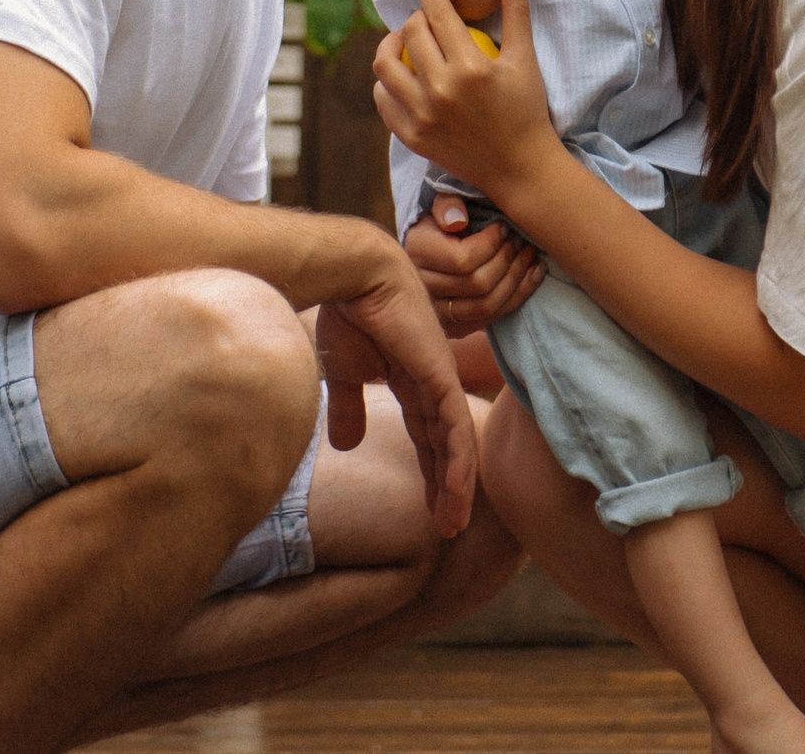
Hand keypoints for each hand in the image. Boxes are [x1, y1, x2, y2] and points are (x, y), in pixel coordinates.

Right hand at [313, 244, 478, 538]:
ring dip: (456, 487)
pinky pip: (455, 430)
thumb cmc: (348, 314)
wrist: (355, 276)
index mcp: (412, 383)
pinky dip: (459, 464)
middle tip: (448, 527)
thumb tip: (346, 446)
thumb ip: (350, 408)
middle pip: (445, 447)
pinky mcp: (442, 377)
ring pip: (455, 446)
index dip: (431, 473)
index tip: (432, 509)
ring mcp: (441, 381)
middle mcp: (433, 385)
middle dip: (447, 488)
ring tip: (452, 524)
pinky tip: (457, 494)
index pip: (427, 437)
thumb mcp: (345, 374)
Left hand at [374, 0, 566, 200]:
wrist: (520, 167)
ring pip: (385, 67)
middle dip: (414, 17)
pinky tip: (399, 77)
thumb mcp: (525, 60)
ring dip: (390, 47)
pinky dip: (386, 84)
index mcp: (471, 67)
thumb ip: (516, 9)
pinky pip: (384, 101)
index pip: (439, 14)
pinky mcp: (412, 137)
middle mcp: (442, 90)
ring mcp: (423, 116)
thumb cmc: (527, 110)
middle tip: (423, 17)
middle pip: (410, 35)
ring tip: (402, 43)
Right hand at [405, 195, 544, 332]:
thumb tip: (457, 222)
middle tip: (521, 240)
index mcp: (416, 253)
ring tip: (531, 256)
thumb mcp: (438, 203)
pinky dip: (517, 298)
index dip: (491, 244)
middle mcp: (422, 288)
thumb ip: (447, 203)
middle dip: (508, 260)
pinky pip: (490, 320)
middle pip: (478, 285)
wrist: (424, 251)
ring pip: (486, 306)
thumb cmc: (439, 221)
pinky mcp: (453, 327)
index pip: (463, 260)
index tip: (503, 227)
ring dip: (517, 280)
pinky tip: (532, 276)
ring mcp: (436, 313)